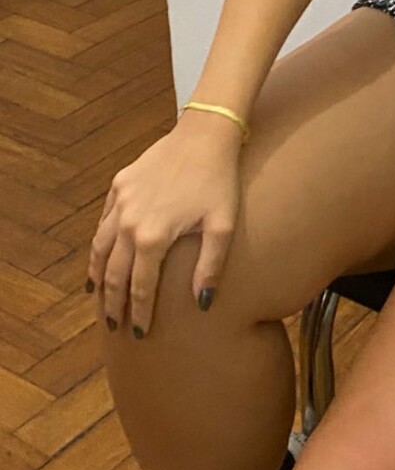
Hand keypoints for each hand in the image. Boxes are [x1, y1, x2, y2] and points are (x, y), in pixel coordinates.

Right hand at [88, 113, 243, 337]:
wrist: (205, 135)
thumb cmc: (219, 181)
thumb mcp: (222, 226)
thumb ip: (210, 267)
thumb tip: (203, 304)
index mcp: (153, 237)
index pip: (141, 287)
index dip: (140, 313)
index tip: (139, 334)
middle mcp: (129, 222)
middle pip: (114, 273)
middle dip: (113, 302)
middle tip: (114, 326)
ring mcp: (121, 202)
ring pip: (100, 248)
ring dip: (98, 275)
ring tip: (98, 297)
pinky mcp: (119, 185)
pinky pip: (103, 221)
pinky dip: (99, 243)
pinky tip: (101, 255)